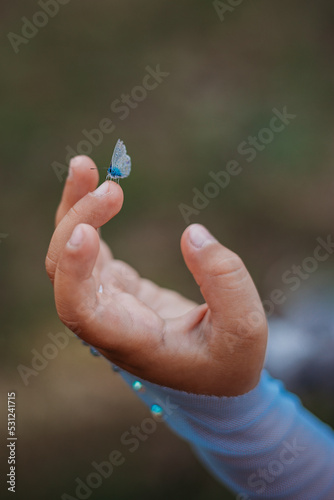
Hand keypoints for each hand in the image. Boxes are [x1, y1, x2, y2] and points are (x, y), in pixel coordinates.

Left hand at [46, 156, 266, 395]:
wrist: (208, 379)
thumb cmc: (226, 364)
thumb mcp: (246, 330)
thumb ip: (226, 282)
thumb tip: (193, 233)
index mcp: (129, 340)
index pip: (81, 311)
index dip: (73, 273)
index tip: (87, 232)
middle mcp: (105, 320)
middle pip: (61, 273)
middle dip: (78, 223)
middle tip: (113, 187)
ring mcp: (105, 299)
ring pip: (66, 253)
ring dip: (73, 209)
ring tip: (85, 165)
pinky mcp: (114, 284)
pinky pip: (87, 246)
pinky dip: (86, 214)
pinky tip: (95, 184)